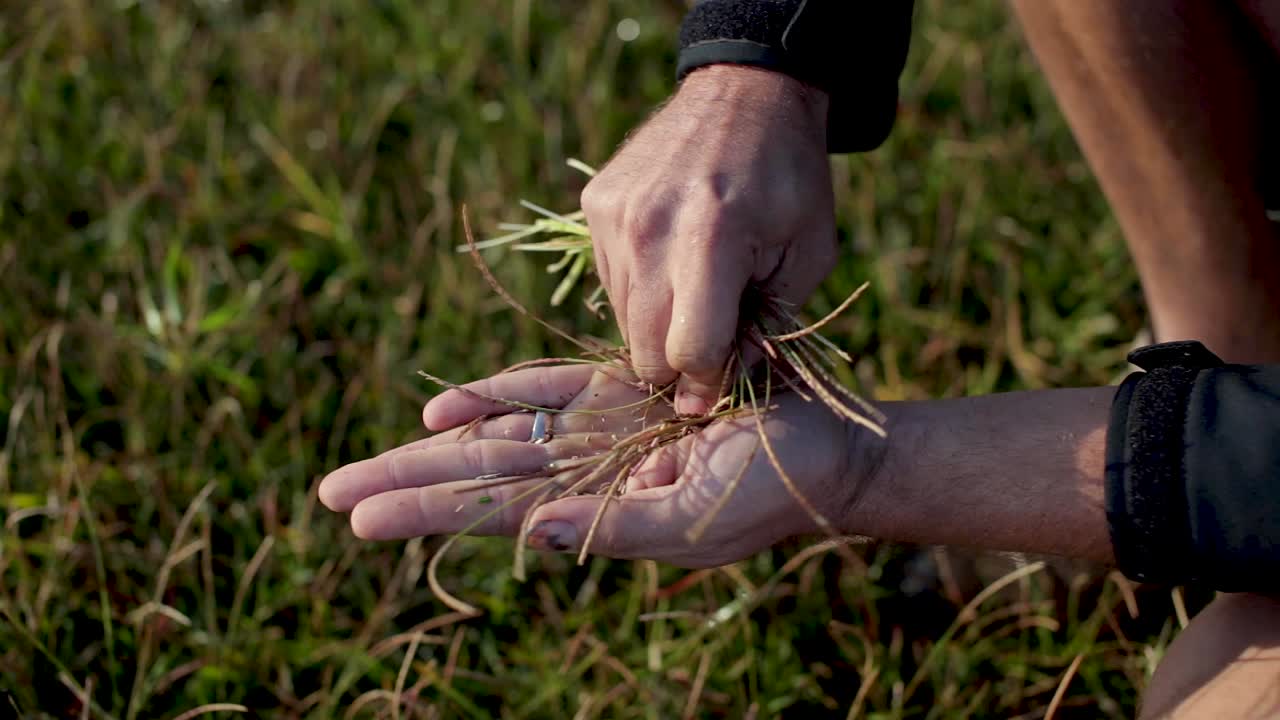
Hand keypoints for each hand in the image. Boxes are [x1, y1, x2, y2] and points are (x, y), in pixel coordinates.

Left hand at [318, 364, 861, 567]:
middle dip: (404, 483)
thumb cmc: (765, 495)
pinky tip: (443, 406)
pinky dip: (496, 393)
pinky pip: (545, 388)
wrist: (819, 447)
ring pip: (497, 435)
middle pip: (475, 475)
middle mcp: (581, 473)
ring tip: (366, 463)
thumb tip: (533, 534)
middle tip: (330, 493)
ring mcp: (595, 429)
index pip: (490, 513)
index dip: (424, 512)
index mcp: (591, 512)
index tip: (357, 520)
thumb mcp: (691, 526)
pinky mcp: (619, 388)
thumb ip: (612, 532)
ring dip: (431, 445)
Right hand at [581, 65, 837, 414]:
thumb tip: (725, 380)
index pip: (689, 352)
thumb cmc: (790, 179)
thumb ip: (770, 324)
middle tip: (711, 346)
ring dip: (658, 326)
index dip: (709, 381)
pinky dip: (641, 289)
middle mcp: (650, 229)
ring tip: (695, 291)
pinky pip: (611, 282)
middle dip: (679, 365)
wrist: (745, 94)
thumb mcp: (808, 254)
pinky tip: (673, 257)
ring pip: (624, 321)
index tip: (723, 383)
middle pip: (646, 349)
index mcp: (711, 240)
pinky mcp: (595, 205)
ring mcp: (615, 217)